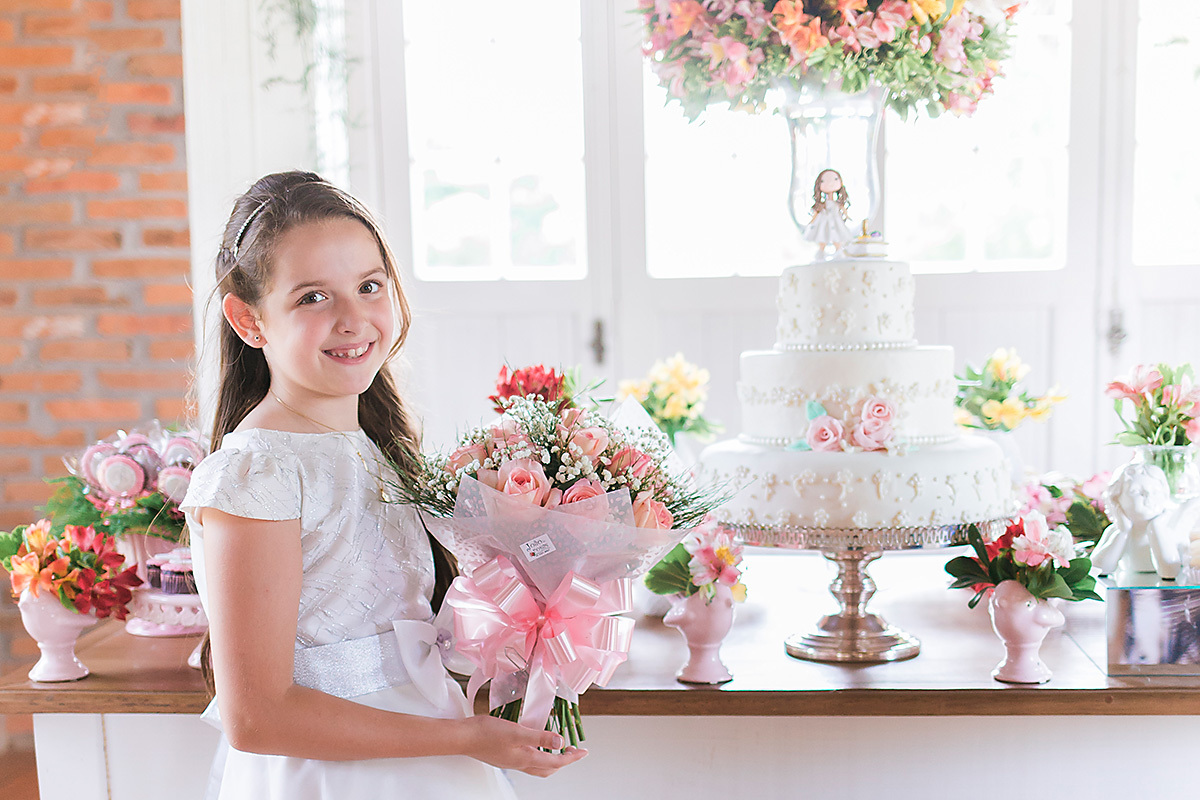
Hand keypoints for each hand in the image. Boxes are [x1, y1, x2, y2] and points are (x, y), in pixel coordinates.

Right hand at [460, 714, 587, 776]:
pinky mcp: (504, 756)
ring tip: (558, 747)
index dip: (572, 757)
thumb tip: (560, 743)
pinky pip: (527, 760)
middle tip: (574, 751)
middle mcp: (520, 763)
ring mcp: (511, 761)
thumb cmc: (487, 733)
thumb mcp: (517, 732)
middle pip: (549, 768)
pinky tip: (534, 743)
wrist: (463, 738)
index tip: (584, 752)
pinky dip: (537, 754)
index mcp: (526, 758)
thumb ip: (539, 737)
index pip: (556, 762)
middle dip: (564, 761)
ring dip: (551, 760)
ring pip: (538, 766)